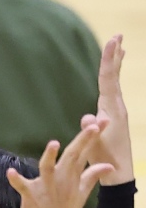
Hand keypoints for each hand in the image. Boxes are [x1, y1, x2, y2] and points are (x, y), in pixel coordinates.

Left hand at [8, 119, 112, 207]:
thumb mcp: (82, 194)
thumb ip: (92, 176)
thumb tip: (108, 165)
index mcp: (73, 178)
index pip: (84, 153)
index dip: (92, 137)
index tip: (102, 121)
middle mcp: (62, 181)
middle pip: (72, 157)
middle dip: (82, 141)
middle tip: (92, 126)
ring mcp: (46, 189)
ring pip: (48, 169)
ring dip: (50, 158)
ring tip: (54, 144)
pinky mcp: (30, 197)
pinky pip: (22, 187)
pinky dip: (16, 180)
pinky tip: (10, 172)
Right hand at [93, 35, 131, 182]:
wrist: (118, 172)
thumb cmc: (104, 160)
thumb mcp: (94, 146)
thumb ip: (91, 130)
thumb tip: (88, 117)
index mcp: (111, 110)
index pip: (108, 79)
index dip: (108, 60)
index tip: (111, 41)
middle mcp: (116, 107)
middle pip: (114, 76)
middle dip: (114, 56)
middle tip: (118, 35)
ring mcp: (116, 112)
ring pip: (115, 82)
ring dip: (115, 65)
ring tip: (118, 49)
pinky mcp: (113, 117)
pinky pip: (112, 92)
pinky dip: (112, 80)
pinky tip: (109, 81)